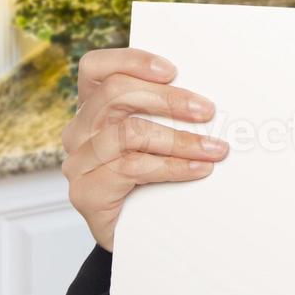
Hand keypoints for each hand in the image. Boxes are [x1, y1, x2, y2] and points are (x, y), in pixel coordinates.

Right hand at [61, 48, 226, 250]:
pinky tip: (198, 169)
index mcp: (94, 107)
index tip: (172, 70)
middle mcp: (80, 130)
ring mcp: (79, 162)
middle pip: (116, 94)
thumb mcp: (160, 135)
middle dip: (169, 99)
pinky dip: (173, 167)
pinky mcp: (86, 192)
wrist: (140, 234)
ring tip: (215, 149)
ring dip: (181, 139)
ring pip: (129, 132)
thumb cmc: (153, 176)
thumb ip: (168, 112)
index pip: (96, 68)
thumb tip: (209, 97)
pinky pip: (132, 169)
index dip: (131, 61)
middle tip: (207, 110)